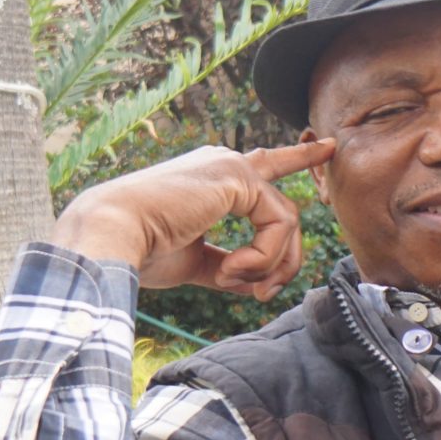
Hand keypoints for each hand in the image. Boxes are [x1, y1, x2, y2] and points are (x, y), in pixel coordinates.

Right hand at [48, 140, 336, 300]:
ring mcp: (233, 166)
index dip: (299, 157)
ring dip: (267, 265)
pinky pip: (278, 226)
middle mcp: (225, 163)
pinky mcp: (240, 178)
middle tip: (265, 293)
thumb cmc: (141, 250)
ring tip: (232, 281)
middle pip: (286, 200)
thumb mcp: (194, 262)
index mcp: (212, 179)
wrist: (112, 236)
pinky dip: (261, 258)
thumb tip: (257, 285)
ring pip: (287, 223)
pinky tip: (230, 270)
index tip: (328, 146)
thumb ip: (229, 266)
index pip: (266, 166)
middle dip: (288, 254)